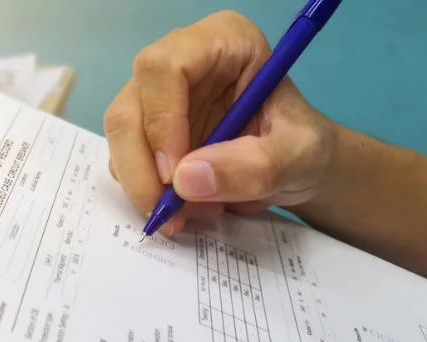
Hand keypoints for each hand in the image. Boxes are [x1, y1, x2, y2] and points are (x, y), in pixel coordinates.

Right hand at [103, 11, 336, 236]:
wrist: (298, 168)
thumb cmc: (305, 148)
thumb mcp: (299, 156)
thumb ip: (255, 166)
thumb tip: (185, 180)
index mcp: (222, 42)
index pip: (165, 68)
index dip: (162, 122)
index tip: (176, 175)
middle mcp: (179, 63)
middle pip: (129, 107)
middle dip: (142, 167)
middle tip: (167, 211)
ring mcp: (157, 98)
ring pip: (121, 138)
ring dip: (144, 185)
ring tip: (192, 213)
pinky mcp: (146, 130)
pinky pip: (125, 160)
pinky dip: (147, 192)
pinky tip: (186, 207)